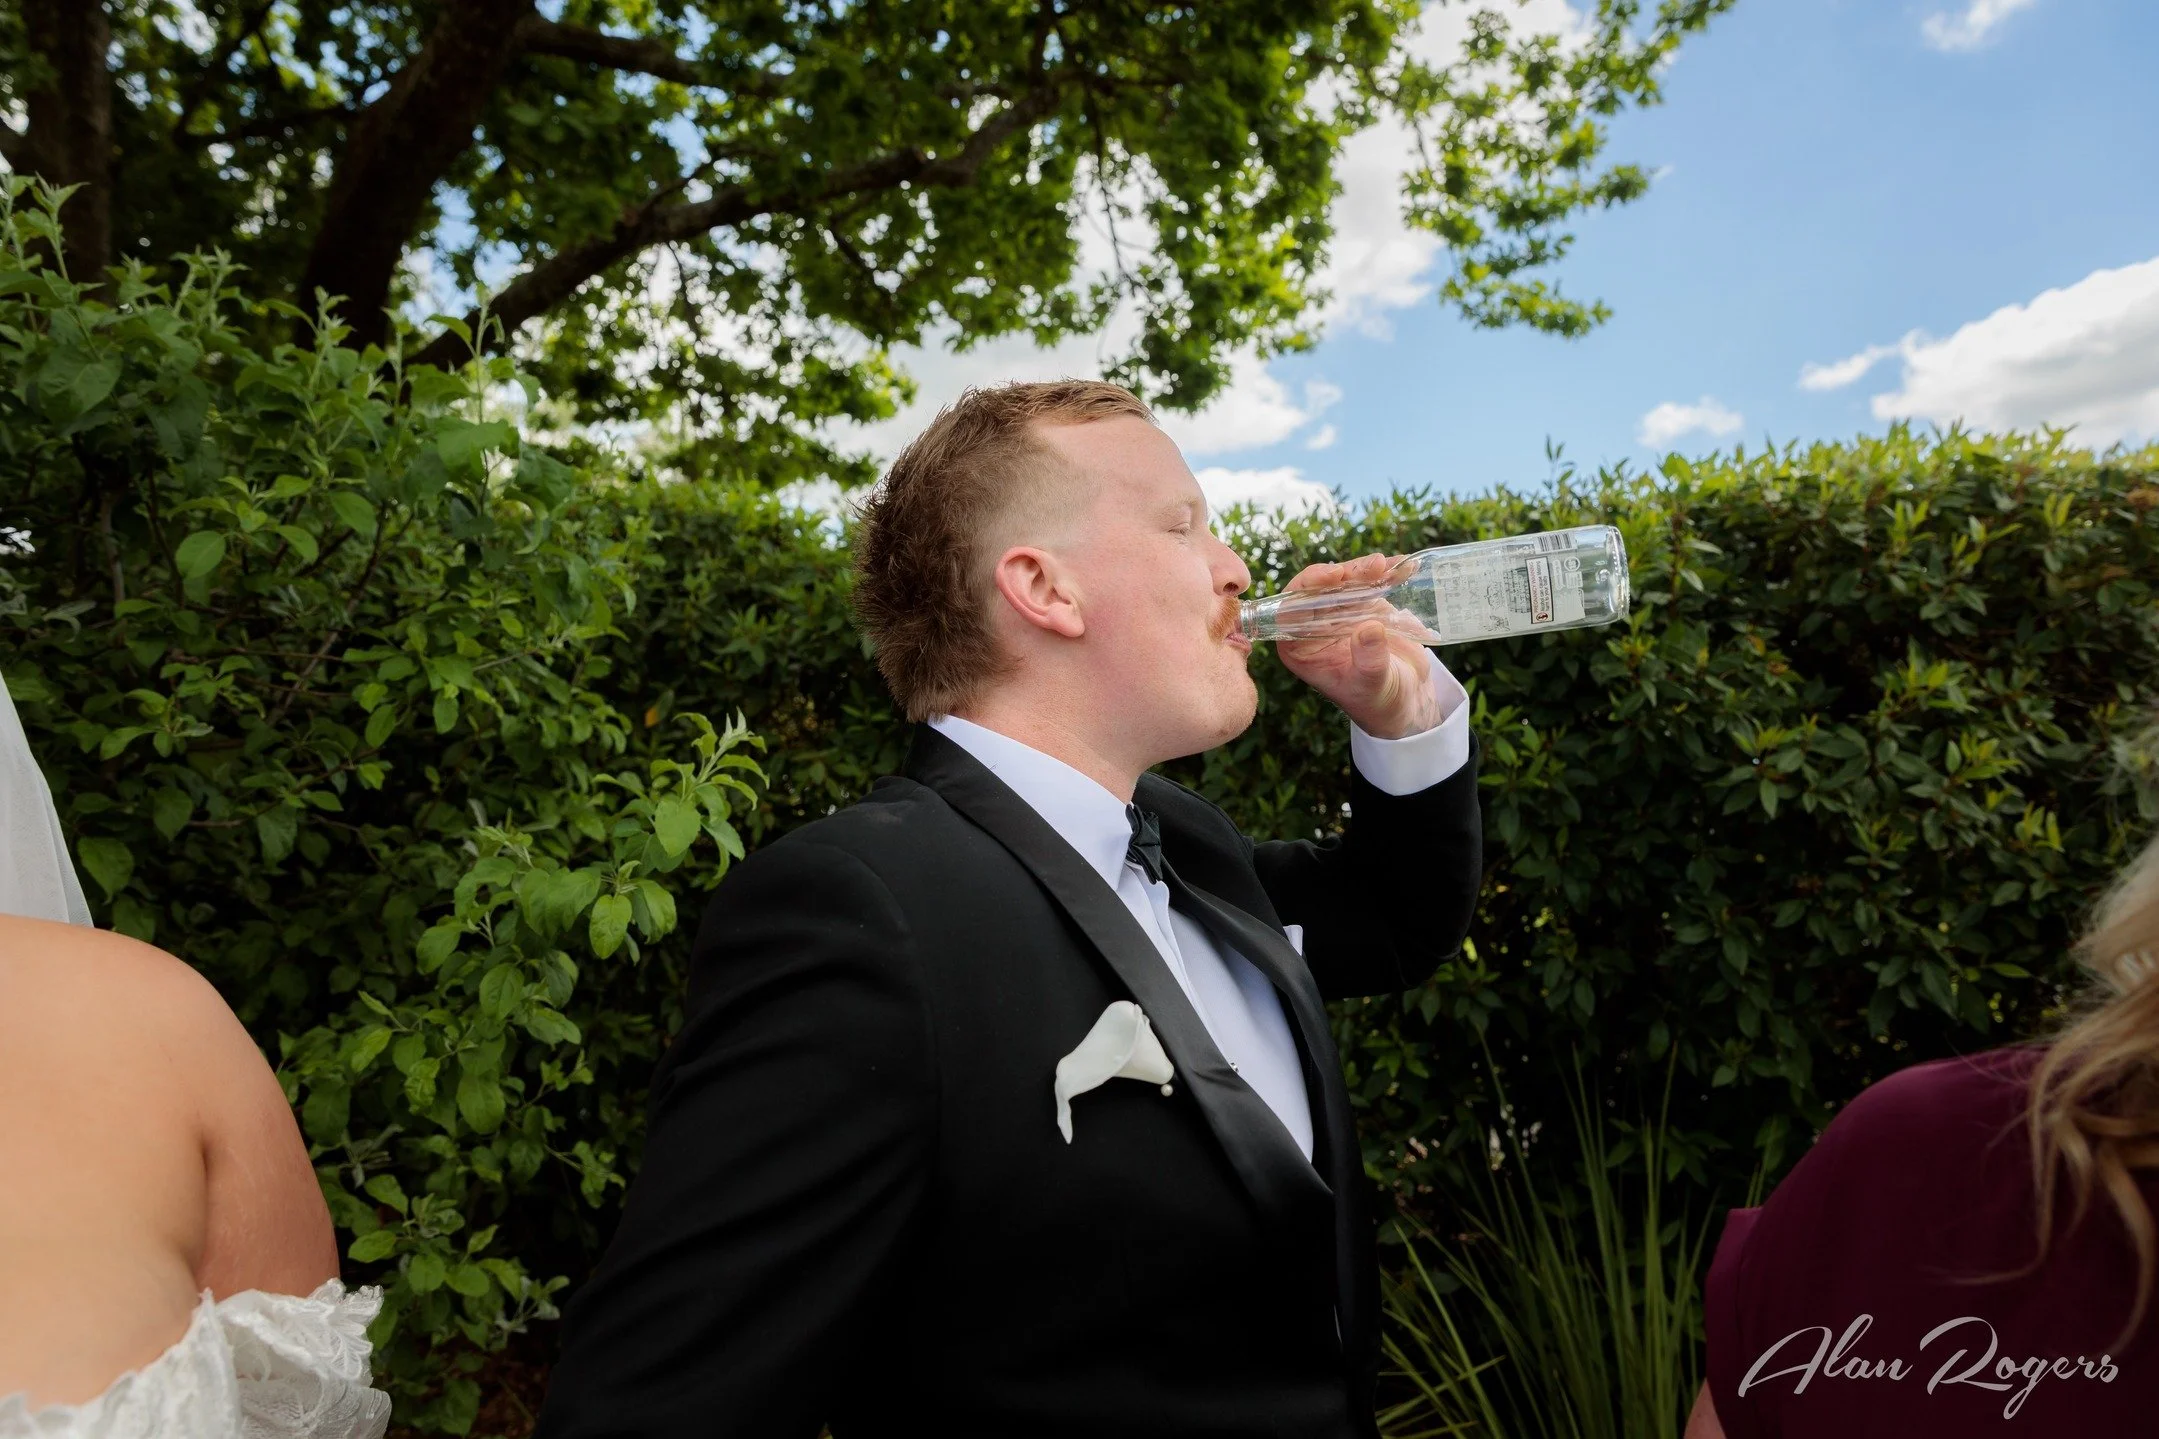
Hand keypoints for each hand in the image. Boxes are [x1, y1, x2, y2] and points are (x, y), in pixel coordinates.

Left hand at [1274, 553, 1440, 738]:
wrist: (1403, 699)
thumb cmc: (1377, 701)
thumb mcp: (1371, 685)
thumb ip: (1369, 661)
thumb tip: (1370, 629)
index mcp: (1299, 647)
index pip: (1290, 609)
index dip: (1307, 587)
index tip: (1332, 576)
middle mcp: (1314, 627)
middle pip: (1319, 589)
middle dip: (1342, 573)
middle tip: (1369, 567)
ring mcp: (1339, 614)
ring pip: (1344, 581)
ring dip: (1363, 569)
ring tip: (1384, 566)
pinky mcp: (1364, 607)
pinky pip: (1369, 583)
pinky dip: (1385, 573)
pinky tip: (1401, 565)